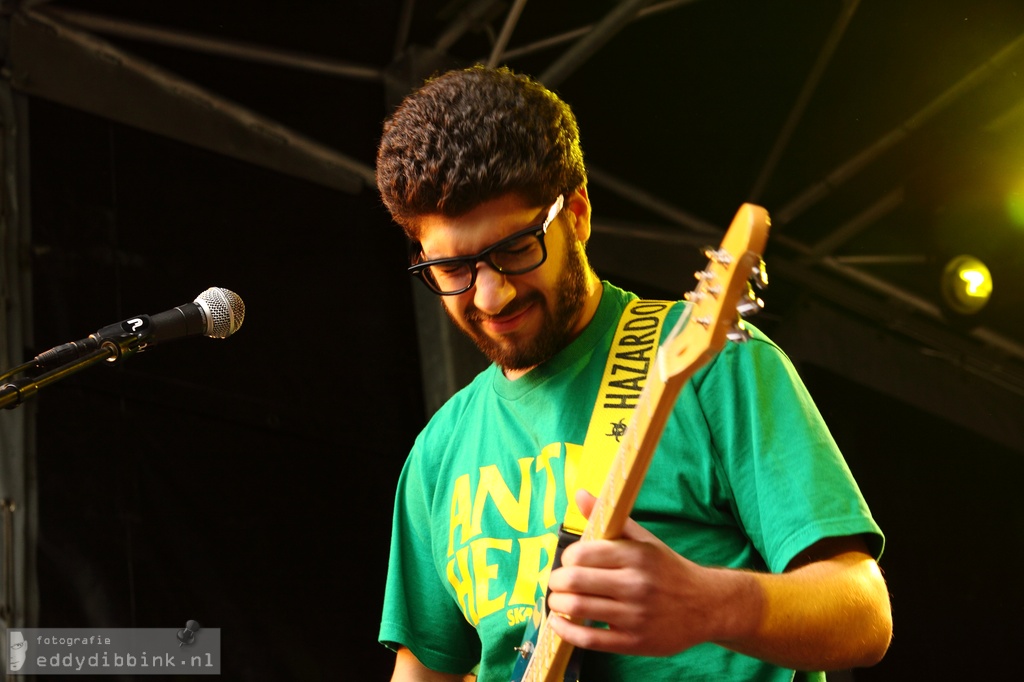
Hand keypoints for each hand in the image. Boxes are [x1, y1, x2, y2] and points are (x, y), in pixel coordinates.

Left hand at [544, 490, 750, 656]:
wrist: (706, 605)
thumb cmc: (667, 569)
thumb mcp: (643, 540)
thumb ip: (608, 518)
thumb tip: (579, 494)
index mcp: (636, 555)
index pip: (582, 554)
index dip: (566, 557)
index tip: (568, 561)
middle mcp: (636, 584)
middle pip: (575, 581)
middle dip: (556, 581)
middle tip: (557, 582)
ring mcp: (635, 615)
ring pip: (578, 609)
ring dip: (557, 604)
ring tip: (558, 600)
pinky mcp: (634, 642)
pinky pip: (589, 640)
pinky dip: (566, 631)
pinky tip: (560, 623)